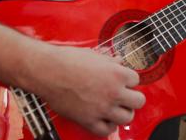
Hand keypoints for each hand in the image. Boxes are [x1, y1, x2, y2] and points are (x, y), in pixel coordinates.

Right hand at [27, 44, 145, 136]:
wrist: (47, 71)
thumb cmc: (67, 60)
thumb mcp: (94, 54)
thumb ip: (110, 60)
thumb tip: (119, 61)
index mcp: (117, 73)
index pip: (136, 80)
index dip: (128, 80)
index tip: (122, 80)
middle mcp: (113, 92)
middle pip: (139, 101)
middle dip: (132, 97)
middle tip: (124, 95)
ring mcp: (102, 108)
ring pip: (127, 118)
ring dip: (123, 112)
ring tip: (115, 107)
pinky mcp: (89, 120)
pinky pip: (107, 130)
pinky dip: (108, 125)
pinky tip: (104, 118)